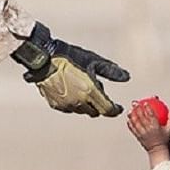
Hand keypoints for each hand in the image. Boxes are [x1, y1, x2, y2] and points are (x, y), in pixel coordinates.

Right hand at [12, 23, 129, 117]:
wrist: (42, 59)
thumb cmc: (68, 57)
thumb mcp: (93, 60)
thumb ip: (111, 72)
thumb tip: (126, 77)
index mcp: (90, 91)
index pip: (107, 109)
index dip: (115, 110)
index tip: (118, 108)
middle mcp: (79, 102)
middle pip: (95, 112)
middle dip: (99, 104)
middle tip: (96, 90)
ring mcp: (66, 105)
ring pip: (82, 111)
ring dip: (86, 104)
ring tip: (82, 88)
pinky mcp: (55, 105)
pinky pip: (69, 108)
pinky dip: (74, 103)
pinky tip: (71, 90)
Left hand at [127, 99, 169, 153]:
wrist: (157, 150)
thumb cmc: (163, 140)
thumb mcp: (169, 129)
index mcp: (155, 127)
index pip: (151, 115)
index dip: (148, 108)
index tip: (145, 103)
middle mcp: (148, 129)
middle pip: (141, 117)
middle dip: (137, 109)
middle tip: (135, 103)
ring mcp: (142, 133)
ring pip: (135, 122)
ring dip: (132, 115)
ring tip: (130, 110)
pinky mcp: (138, 136)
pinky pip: (133, 129)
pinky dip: (130, 124)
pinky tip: (128, 120)